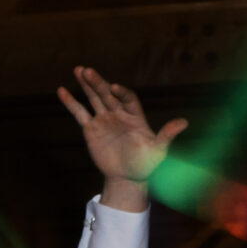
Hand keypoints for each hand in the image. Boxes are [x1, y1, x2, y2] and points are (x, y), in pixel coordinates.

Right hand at [56, 67, 185, 211]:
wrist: (128, 177)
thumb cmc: (146, 164)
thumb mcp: (159, 151)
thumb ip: (167, 135)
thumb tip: (184, 122)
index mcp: (135, 116)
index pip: (128, 99)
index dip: (121, 93)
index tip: (114, 87)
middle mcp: (119, 114)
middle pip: (108, 94)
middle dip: (98, 83)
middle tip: (88, 71)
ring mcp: (104, 120)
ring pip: (94, 99)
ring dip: (86, 85)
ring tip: (78, 70)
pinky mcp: (91, 129)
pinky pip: (80, 113)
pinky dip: (71, 102)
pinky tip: (62, 90)